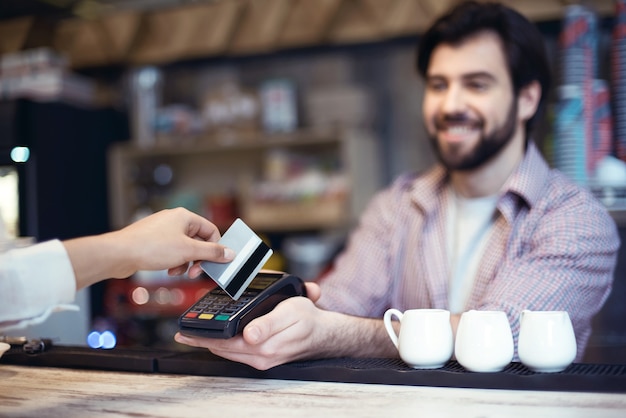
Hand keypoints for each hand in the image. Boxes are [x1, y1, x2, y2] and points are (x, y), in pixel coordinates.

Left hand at [64, 207, 234, 289]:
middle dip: (198, 258)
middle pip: (198, 240)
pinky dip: (174, 262)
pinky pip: (172, 251)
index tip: (215, 263)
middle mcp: (174, 220)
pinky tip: (168, 270)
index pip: (211, 231)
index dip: (215, 248)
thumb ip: (212, 252)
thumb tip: (229, 253)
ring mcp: (162, 230)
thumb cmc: (150, 247)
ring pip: (185, 248)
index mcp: (185, 216)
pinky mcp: (153, 241)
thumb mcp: (188, 251)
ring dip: (185, 262)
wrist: (120, 254)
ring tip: (178, 272)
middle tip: (195, 271)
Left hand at [175, 282, 324, 369]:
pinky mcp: (264, 356)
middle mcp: (261, 357)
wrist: (324, 333)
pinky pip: (238, 352)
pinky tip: (218, 338)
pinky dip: (225, 345)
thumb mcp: (291, 314)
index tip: (185, 333)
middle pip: (223, 350)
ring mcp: (262, 359)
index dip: (204, 338)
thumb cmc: (308, 320)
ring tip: (194, 335)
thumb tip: (250, 335)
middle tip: (182, 334)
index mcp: (264, 347)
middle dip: (202, 341)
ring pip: (229, 352)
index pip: (225, 344)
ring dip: (211, 344)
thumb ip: (268, 324)